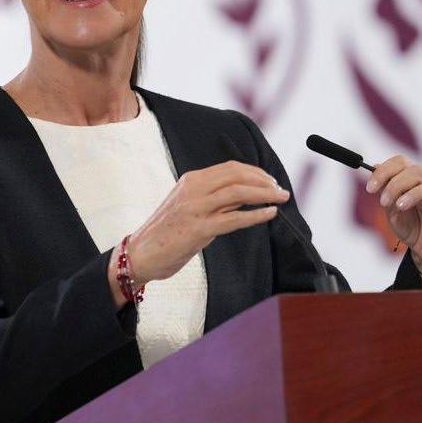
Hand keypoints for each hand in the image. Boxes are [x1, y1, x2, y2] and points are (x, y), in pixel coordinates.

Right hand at [109, 161, 288, 303]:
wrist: (140, 254)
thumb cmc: (167, 233)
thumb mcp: (189, 207)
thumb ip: (214, 199)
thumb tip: (247, 195)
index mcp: (191, 180)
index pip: (230, 168)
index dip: (255, 172)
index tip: (270, 180)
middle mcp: (193, 189)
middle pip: (237, 176)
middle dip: (264, 180)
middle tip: (281, 190)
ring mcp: (195, 209)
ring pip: (238, 193)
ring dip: (265, 194)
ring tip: (281, 198)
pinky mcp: (198, 230)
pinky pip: (234, 219)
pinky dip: (256, 214)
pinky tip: (270, 214)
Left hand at [365, 156, 421, 287]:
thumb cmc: (412, 229)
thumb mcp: (392, 212)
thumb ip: (386, 192)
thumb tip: (375, 167)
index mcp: (412, 181)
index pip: (401, 163)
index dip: (384, 171)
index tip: (370, 188)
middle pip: (416, 171)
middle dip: (395, 184)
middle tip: (383, 202)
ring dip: (414, 193)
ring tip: (400, 206)